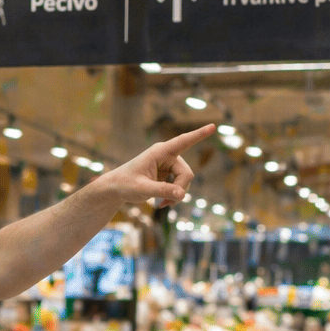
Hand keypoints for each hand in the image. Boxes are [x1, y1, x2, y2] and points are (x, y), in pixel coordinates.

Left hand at [100, 123, 214, 207]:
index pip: (183, 141)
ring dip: (177, 194)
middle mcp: (167, 156)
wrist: (116, 189)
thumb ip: (162, 190)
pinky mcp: (168, 175)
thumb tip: (182, 194)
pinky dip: (174, 196)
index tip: (213, 126)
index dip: (198, 135)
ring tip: (162, 203)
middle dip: (180, 188)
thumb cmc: (125, 184)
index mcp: (160, 152)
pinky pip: (180, 186)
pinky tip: (162, 203)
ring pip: (185, 181)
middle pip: (187, 173)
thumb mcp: (142, 189)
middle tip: (167, 202)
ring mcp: (168, 165)